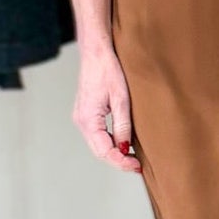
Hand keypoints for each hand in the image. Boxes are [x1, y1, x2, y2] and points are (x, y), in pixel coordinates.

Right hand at [74, 46, 142, 172]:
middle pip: (99, 151)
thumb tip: (125, 147)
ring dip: (114, 153)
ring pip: (98, 144)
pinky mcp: (87, 113)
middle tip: (137, 166)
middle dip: (118, 160)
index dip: (121, 162)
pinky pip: (97, 135)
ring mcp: (82, 117)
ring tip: (133, 158)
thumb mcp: (121, 98)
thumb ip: (122, 125)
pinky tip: (123, 144)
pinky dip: (110, 142)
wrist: (96, 52)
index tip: (136, 166)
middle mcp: (81, 121)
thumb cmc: (107, 69)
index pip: (104, 151)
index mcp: (88, 119)